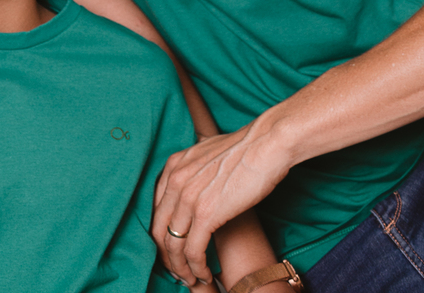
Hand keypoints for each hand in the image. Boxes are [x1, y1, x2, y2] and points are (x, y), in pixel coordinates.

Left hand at [151, 119, 289, 287]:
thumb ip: (195, 171)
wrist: (266, 144)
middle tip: (178, 272)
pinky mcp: (206, 213)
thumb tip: (198, 186)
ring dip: (181, 268)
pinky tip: (205, 275)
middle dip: (167, 257)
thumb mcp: (208, 155)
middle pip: (159, 230)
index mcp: (173, 166)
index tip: (172, 250)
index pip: (157, 210)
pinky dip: (196, 268)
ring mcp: (188, 197)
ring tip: (191, 279)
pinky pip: (193, 251)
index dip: (163, 236)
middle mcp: (175, 180)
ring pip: (173, 245)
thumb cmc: (246, 149)